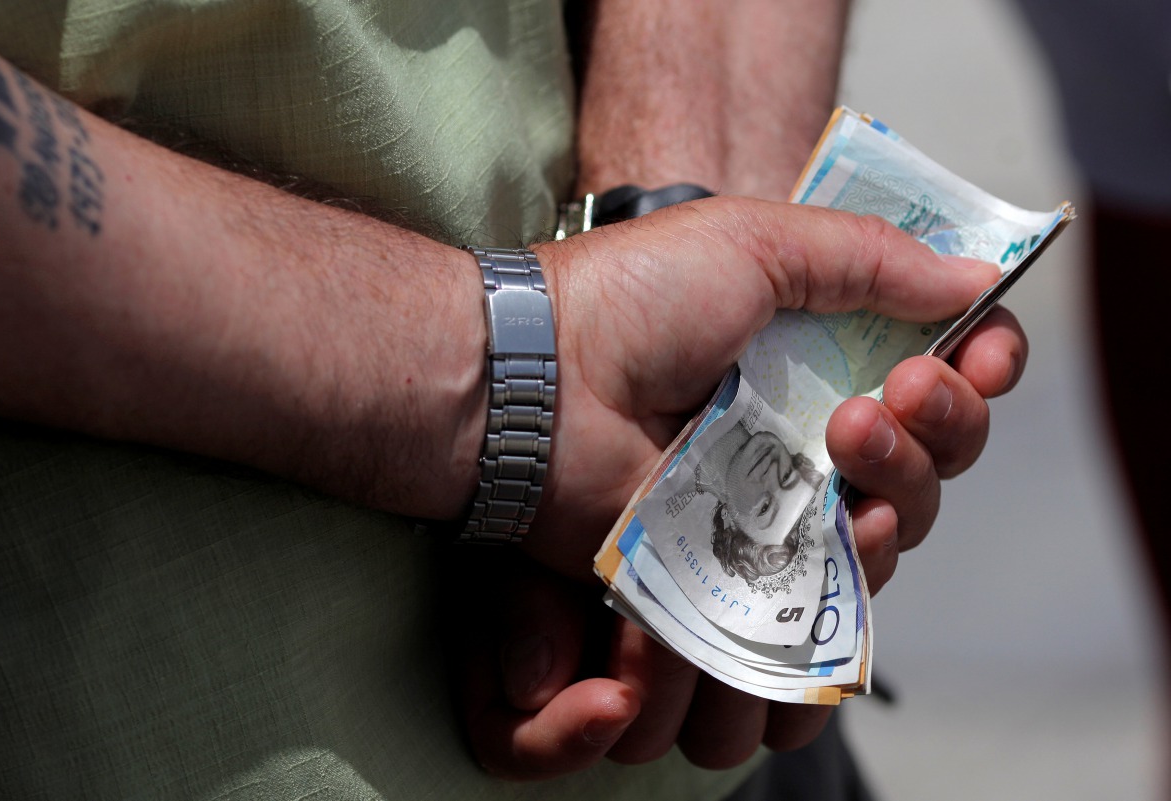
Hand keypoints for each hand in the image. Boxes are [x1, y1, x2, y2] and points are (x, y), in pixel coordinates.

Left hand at [458, 304, 1026, 777]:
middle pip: (936, 447)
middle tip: (909, 390)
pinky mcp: (749, 561)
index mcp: (817, 347)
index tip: (985, 349)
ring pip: (904, 515)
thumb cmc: (634, 298)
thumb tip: (976, 275)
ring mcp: (783, 497)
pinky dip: (870, 552)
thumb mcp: (756, 241)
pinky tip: (858, 517)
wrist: (541, 382)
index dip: (979, 360)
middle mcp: (811, 424)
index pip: (935, 363)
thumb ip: (868, 258)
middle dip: (952, 419)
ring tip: (856, 432)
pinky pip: (842, 579)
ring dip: (912, 474)